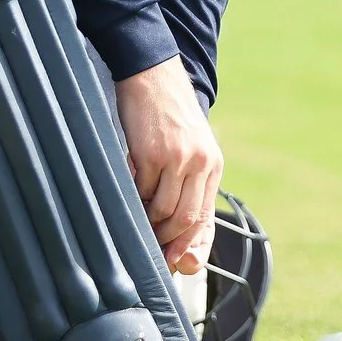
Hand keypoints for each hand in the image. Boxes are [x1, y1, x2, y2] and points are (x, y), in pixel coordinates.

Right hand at [112, 55, 220, 273]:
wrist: (152, 75)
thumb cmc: (165, 115)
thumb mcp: (188, 147)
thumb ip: (187, 183)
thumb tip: (174, 229)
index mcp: (212, 165)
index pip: (205, 218)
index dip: (192, 247)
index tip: (178, 265)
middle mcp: (199, 163)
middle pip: (186, 219)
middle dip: (167, 241)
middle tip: (152, 249)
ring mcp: (176, 158)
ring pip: (163, 210)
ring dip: (148, 221)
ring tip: (137, 216)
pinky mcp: (152, 153)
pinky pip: (142, 191)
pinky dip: (134, 199)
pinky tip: (129, 192)